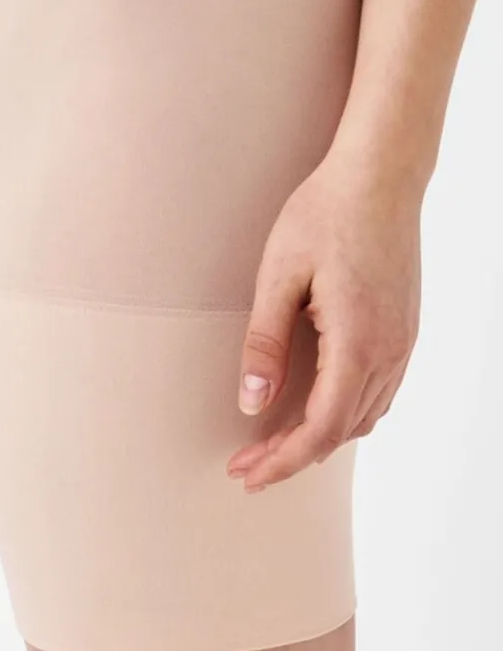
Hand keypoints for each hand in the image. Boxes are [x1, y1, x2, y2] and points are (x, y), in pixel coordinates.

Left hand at [225, 149, 422, 490]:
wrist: (380, 175)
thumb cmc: (324, 214)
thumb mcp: (278, 275)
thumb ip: (264, 343)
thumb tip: (251, 403)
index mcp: (357, 343)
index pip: (322, 429)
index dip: (283, 461)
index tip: (247, 475)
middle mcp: (388, 351)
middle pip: (342, 431)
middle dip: (292, 456)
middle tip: (245, 466)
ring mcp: (403, 342)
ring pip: (364, 415)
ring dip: (319, 437)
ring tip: (272, 444)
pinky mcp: (404, 329)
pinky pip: (379, 391)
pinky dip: (345, 413)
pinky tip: (315, 409)